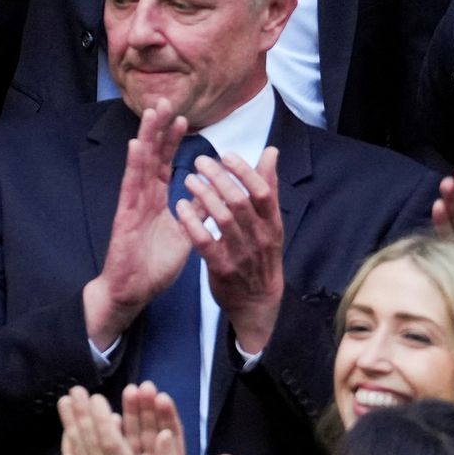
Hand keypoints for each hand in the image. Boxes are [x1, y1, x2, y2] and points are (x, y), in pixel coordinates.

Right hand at [85, 107, 192, 349]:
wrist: (133, 291)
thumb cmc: (154, 265)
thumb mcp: (185, 236)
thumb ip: (197, 214)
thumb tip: (213, 196)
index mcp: (156, 200)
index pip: (165, 164)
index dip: (172, 141)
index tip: (183, 118)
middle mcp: (143, 197)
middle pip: (151, 156)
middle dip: (158, 129)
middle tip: (165, 101)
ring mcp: (133, 204)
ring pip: (140, 164)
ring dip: (146, 137)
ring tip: (152, 112)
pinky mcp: (125, 217)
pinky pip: (130, 187)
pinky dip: (133, 165)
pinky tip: (135, 145)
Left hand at [178, 148, 284, 354]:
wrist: (257, 302)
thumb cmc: (261, 255)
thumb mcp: (270, 223)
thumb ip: (267, 187)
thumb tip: (270, 152)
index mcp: (272, 223)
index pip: (262, 192)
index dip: (244, 171)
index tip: (226, 155)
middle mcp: (259, 237)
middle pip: (239, 202)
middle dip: (218, 178)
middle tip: (199, 162)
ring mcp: (240, 254)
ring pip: (222, 219)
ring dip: (204, 196)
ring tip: (189, 180)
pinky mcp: (221, 268)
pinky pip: (205, 242)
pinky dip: (192, 223)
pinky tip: (181, 207)